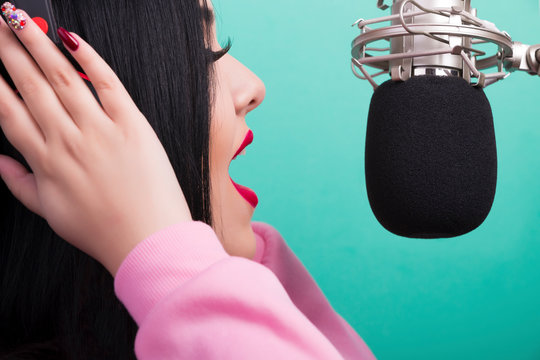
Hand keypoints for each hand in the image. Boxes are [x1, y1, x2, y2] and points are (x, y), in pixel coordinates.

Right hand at [0, 8, 191, 274]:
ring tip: (19, 19)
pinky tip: (73, 40)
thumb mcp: (52, 213)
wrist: (148, 238)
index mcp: (46, 161)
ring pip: (62, 78)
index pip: (8, 111)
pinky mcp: (132, 125)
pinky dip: (90, 59)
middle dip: (8, 50)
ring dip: (38, 44)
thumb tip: (0, 162)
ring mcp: (100, 130)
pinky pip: (107, 84)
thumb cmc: (103, 229)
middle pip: (30, 86)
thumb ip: (21, 185)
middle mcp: (68, 140)